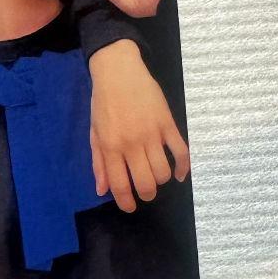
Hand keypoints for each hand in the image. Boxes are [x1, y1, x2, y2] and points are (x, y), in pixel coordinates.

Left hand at [88, 39, 189, 211]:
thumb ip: (98, 162)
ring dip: (161, 180)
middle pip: (146, 182)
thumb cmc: (103, 103)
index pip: (120, 184)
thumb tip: (102, 190)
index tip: (130, 207)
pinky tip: (179, 174)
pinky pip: (181, 152)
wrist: (119, 71)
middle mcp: (131, 143)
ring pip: (163, 171)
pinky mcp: (168, 124)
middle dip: (147, 195)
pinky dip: (183, 168)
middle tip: (146, 192)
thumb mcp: (94, 132)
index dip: (126, 202)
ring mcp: (152, 134)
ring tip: (156, 176)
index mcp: (110, 146)